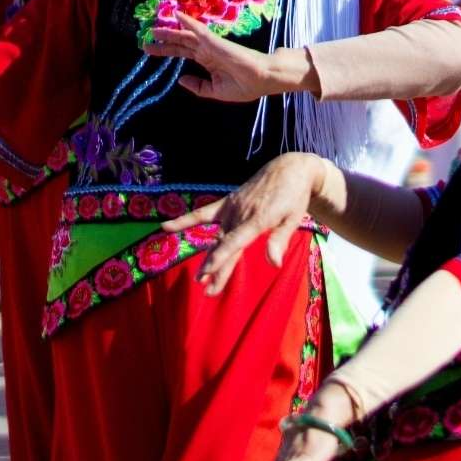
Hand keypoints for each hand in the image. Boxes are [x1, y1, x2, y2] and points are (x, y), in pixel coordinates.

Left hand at [150, 16, 310, 102]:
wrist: (265, 78)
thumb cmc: (246, 85)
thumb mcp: (217, 91)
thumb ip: (198, 86)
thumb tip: (181, 79)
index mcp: (209, 61)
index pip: (184, 53)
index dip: (168, 50)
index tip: (152, 50)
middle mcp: (208, 51)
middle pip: (182, 43)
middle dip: (164, 41)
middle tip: (146, 39)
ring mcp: (211, 45)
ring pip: (186, 35)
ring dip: (170, 31)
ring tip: (153, 28)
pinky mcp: (215, 42)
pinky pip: (199, 30)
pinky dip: (188, 22)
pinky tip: (176, 15)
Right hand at [198, 153, 342, 293]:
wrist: (290, 168)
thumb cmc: (295, 197)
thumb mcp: (294, 217)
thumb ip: (280, 239)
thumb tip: (274, 264)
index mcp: (257, 219)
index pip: (234, 243)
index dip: (220, 258)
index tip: (208, 274)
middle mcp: (240, 214)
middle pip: (224, 245)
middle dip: (216, 269)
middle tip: (208, 291)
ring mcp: (232, 208)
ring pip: (215, 237)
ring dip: (207, 258)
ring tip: (198, 278)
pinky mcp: (227, 202)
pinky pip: (203, 213)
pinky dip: (185, 220)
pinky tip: (165, 228)